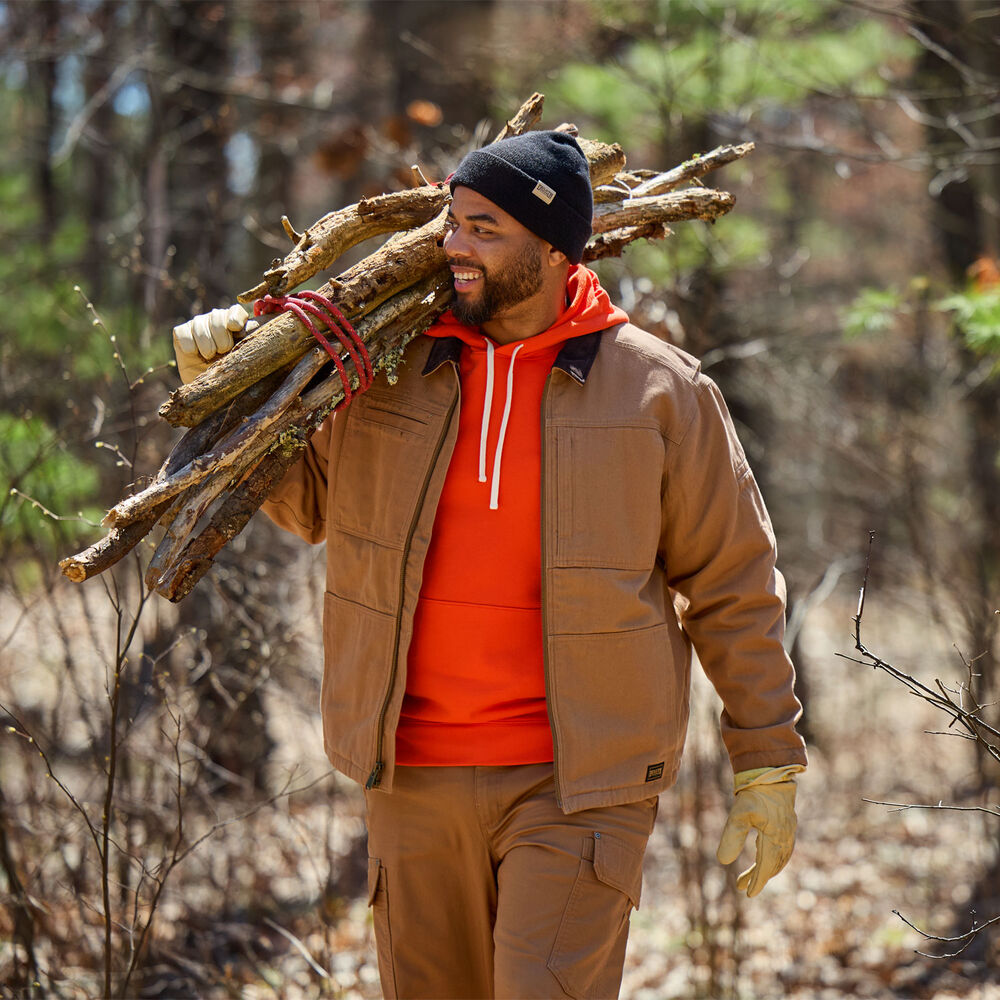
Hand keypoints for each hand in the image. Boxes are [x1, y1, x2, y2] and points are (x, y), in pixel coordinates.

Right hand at [172, 304, 254, 382]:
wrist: (208, 385)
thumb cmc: (229, 370)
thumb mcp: (242, 357)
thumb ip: (249, 340)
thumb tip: (261, 324)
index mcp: (234, 322)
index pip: (236, 311)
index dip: (235, 318)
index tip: (235, 328)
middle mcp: (216, 318)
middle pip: (218, 317)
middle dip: (222, 339)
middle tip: (222, 352)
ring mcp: (197, 323)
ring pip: (200, 326)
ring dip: (207, 347)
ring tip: (209, 356)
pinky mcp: (180, 331)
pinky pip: (183, 333)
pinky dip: (190, 347)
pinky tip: (194, 354)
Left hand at [716, 765, 802, 896]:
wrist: (771, 772)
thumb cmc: (755, 792)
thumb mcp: (739, 813)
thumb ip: (732, 836)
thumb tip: (722, 862)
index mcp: (775, 837)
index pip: (766, 866)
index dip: (757, 881)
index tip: (748, 895)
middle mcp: (785, 837)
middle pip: (773, 865)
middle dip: (759, 878)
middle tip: (743, 888)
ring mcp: (788, 830)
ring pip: (779, 858)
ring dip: (765, 869)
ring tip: (749, 878)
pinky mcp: (787, 824)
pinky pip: (782, 848)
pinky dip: (772, 858)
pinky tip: (761, 857)